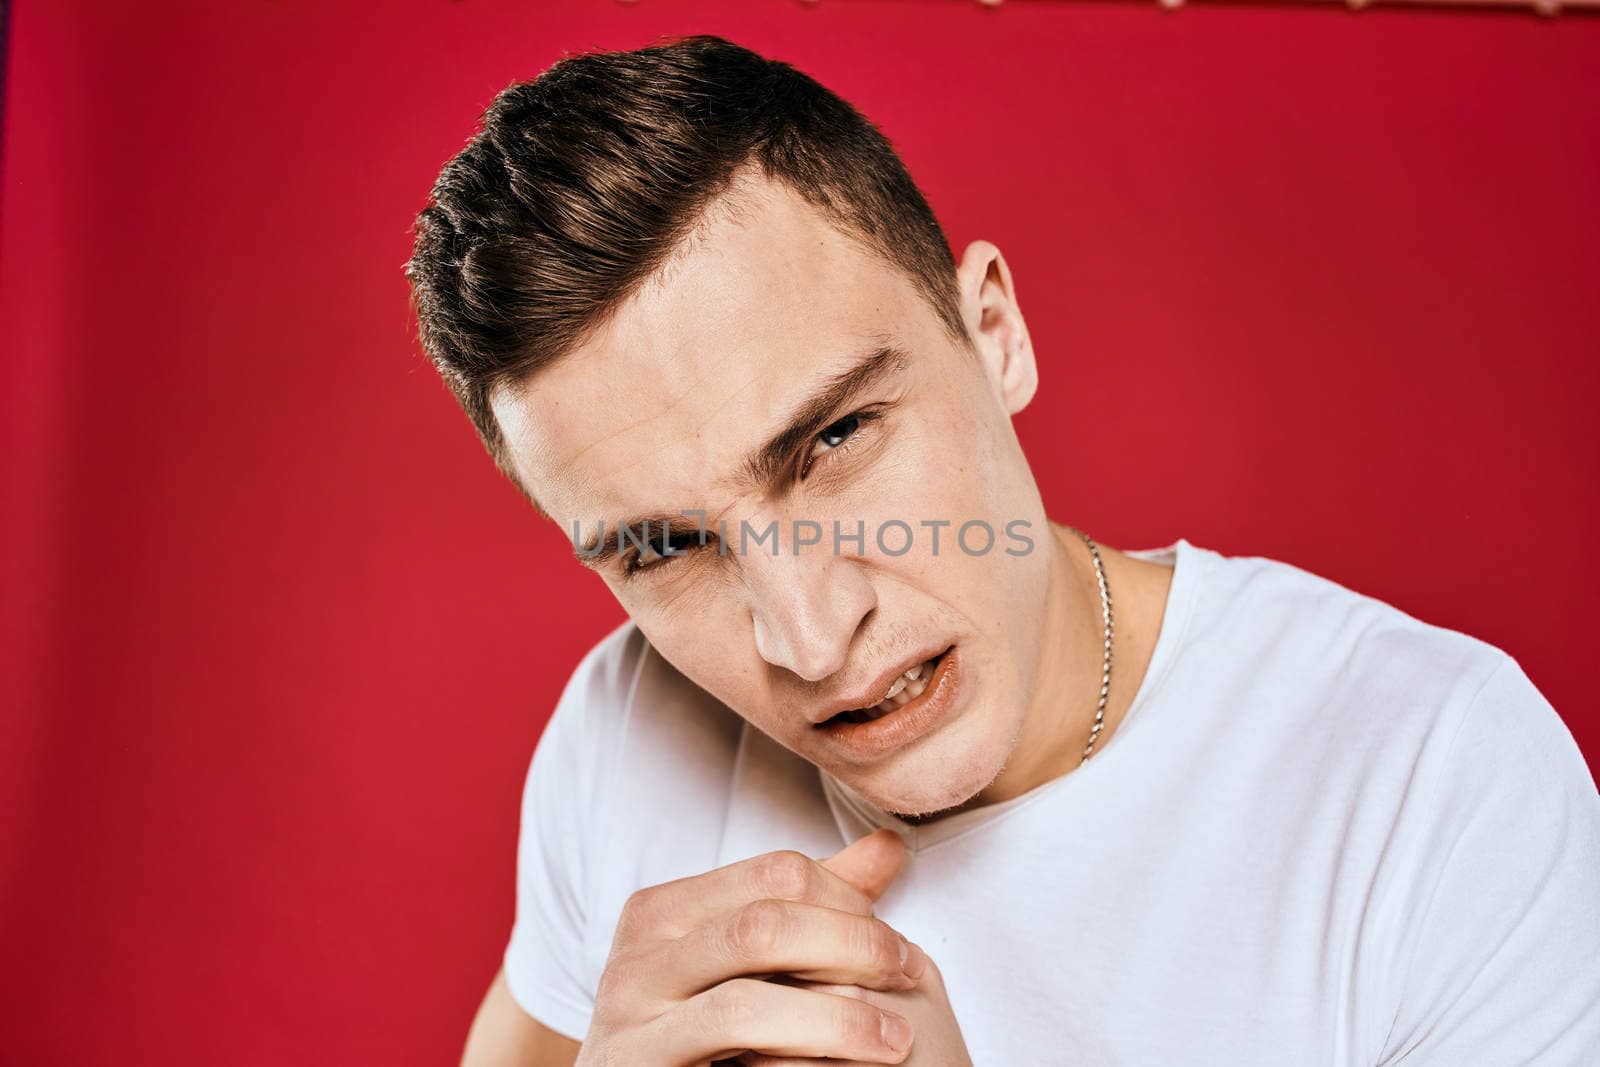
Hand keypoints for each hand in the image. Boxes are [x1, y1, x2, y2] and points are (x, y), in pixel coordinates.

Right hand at [578, 830, 931, 1065]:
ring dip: (838, 1018)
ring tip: (895, 1038)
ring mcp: (632, 1021)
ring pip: (745, 1000)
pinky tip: (844, 1066)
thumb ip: (815, 904)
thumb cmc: (709, 1034)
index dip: (850, 901)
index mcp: (662, 911)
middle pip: (763, 925)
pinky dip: (800, 1054)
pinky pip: (730, 1049)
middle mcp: (637, 958)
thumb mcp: (757, 962)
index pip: (776, 873)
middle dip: (850, 948)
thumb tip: (888, 846)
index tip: (897, 944)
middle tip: (906, 977)